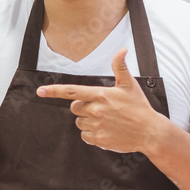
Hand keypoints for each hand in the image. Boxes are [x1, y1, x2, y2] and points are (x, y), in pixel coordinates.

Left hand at [36, 48, 166, 153]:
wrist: (149, 131)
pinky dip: (92, 134)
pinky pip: (85, 136)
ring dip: (87, 121)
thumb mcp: (130, 84)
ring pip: (80, 122)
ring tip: (106, 119)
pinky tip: (105, 130)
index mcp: (100, 95)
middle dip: (83, 107)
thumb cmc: (139, 107)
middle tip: (99, 107)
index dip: (54, 91)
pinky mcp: (99, 139)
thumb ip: (120, 66)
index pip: (72, 91)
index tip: (40, 91)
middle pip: (75, 108)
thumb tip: (121, 50)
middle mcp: (96, 110)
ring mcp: (96, 126)